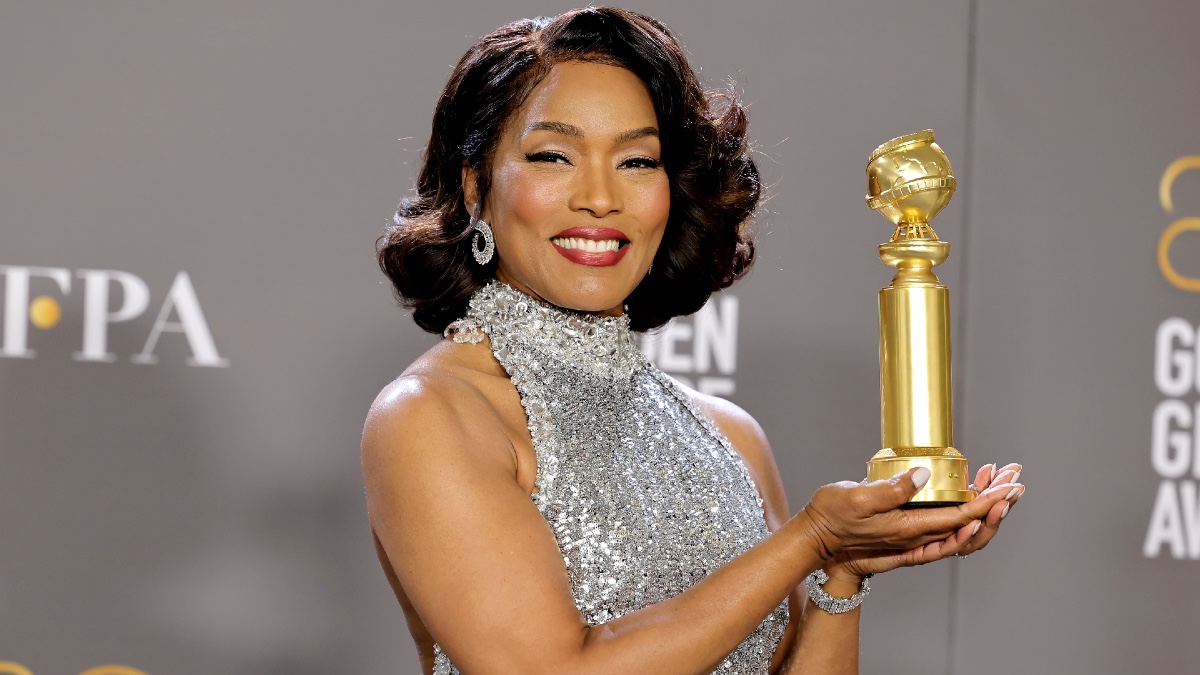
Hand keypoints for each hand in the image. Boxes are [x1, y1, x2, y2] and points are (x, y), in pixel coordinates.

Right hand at [828, 463, 1025, 577]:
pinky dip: (966, 513)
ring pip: (962, 527)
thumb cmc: (832, 517)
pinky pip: (947, 528)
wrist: (816, 540)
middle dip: (996, 501)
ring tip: (996, 481)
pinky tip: (969, 497)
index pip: (961, 517)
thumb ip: (892, 488)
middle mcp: (917, 537)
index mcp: (909, 529)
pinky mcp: (907, 532)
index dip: (989, 501)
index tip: (1008, 486)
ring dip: (985, 506)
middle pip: (971, 525)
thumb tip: (923, 475)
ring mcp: (914, 537)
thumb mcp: (857, 497)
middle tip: (1013, 478)